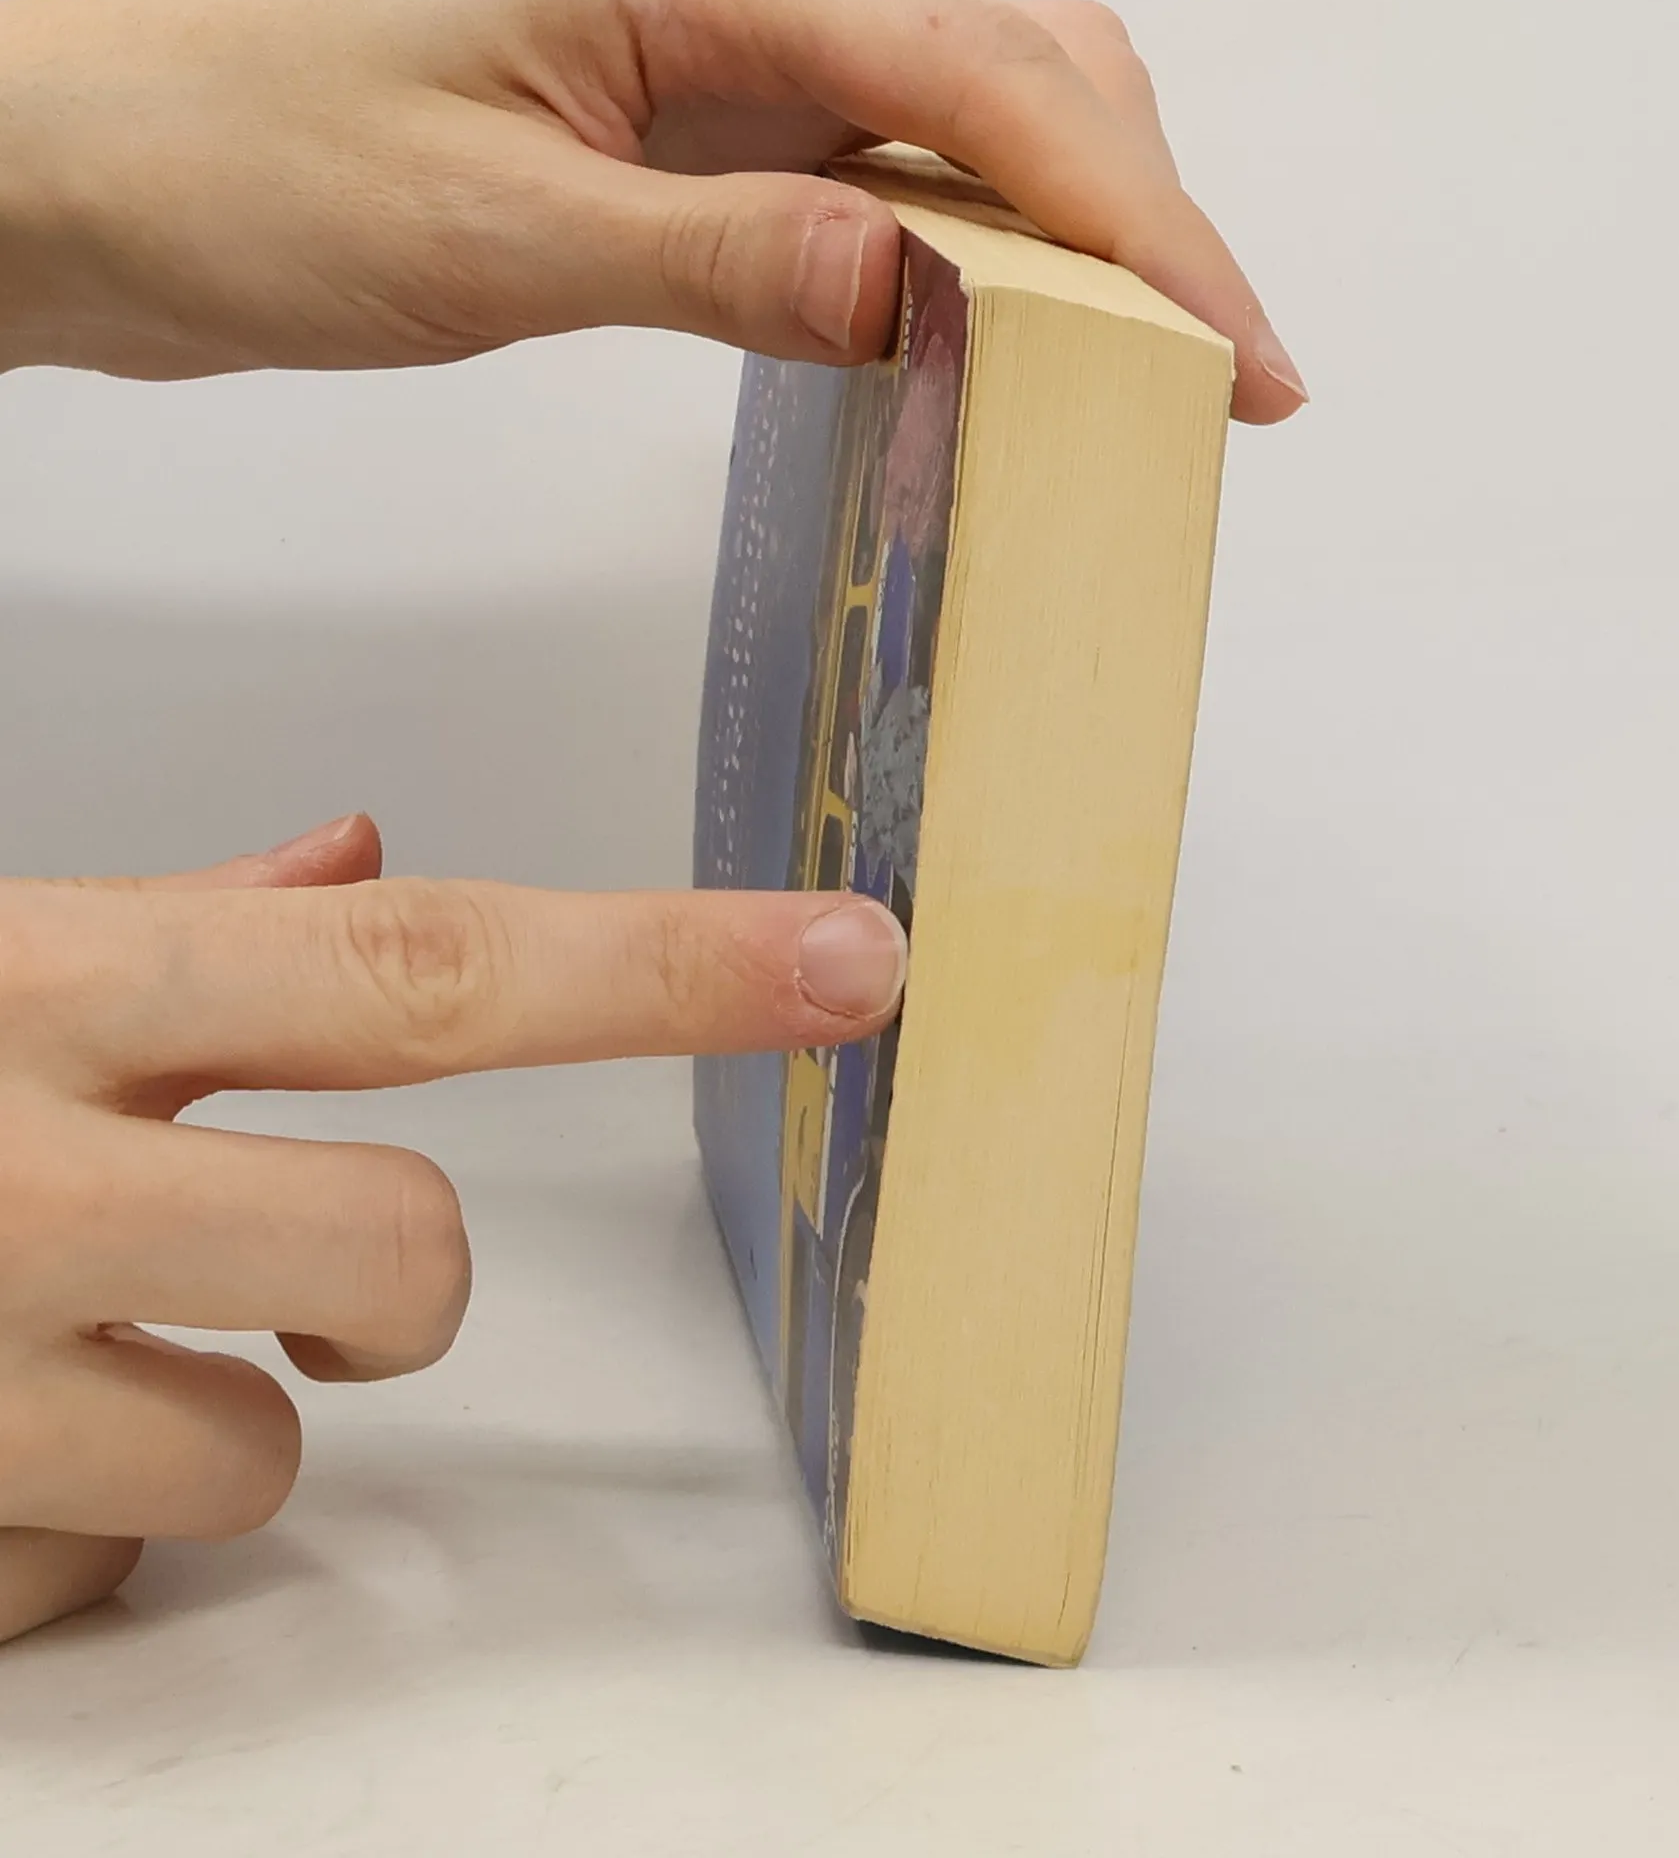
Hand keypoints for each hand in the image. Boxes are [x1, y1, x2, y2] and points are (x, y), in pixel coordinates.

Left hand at [0, 0, 1304, 419]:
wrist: (112, 178)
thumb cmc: (252, 169)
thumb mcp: (489, 231)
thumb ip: (715, 253)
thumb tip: (916, 285)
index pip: (976, 77)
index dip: (1130, 219)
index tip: (1225, 348)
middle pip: (1020, 69)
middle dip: (1146, 224)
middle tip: (1223, 383)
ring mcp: (721, 67)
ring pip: (969, 123)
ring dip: (1076, 246)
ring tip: (1147, 380)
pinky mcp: (698, 142)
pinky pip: (883, 186)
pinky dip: (974, 268)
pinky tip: (1005, 349)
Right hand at [0, 815, 907, 1643]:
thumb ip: (173, 923)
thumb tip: (350, 857)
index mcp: (55, 987)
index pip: (429, 966)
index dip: (669, 968)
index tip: (845, 962)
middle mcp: (14, 1174)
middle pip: (408, 1247)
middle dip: (402, 1284)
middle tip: (284, 1267)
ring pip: (265, 1458)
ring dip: (213, 1408)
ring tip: (62, 1343)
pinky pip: (114, 1570)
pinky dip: (73, 1511)